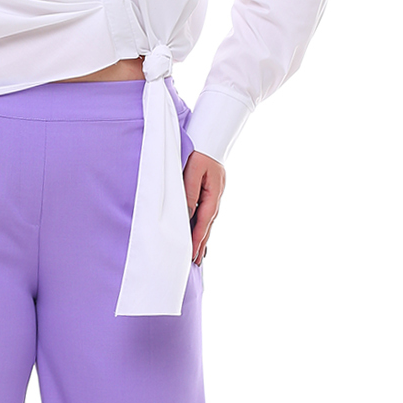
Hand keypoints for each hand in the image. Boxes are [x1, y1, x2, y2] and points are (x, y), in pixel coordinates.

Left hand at [183, 150, 225, 264]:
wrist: (210, 140)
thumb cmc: (200, 154)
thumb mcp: (193, 171)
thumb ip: (189, 192)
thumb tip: (186, 214)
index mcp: (212, 196)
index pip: (203, 223)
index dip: (197, 240)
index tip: (191, 255)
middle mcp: (215, 199)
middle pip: (207, 226)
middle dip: (200, 244)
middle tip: (194, 262)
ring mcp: (214, 197)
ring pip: (206, 222)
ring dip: (202, 238)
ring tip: (197, 254)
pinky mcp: (210, 194)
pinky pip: (205, 215)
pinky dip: (202, 227)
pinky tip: (200, 234)